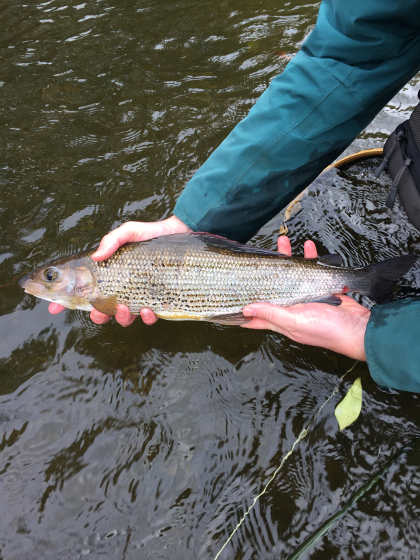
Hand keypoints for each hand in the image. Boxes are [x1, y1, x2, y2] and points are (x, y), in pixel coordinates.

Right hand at [48, 215, 190, 325]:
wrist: (182, 235)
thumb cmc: (152, 234)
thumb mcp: (129, 232)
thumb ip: (112, 240)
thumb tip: (96, 256)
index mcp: (109, 274)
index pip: (83, 290)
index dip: (66, 301)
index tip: (54, 308)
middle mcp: (122, 287)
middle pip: (102, 310)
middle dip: (97, 315)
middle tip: (98, 312)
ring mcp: (140, 295)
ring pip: (124, 318)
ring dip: (121, 318)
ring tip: (126, 309)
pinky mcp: (158, 300)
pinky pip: (149, 317)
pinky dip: (147, 317)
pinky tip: (149, 309)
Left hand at [242, 236, 369, 360]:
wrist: (359, 329)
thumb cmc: (326, 330)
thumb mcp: (295, 321)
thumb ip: (271, 313)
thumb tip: (246, 309)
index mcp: (282, 320)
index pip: (256, 316)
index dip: (243, 308)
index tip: (230, 296)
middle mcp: (292, 310)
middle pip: (273, 289)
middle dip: (265, 272)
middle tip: (259, 255)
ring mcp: (306, 300)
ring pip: (292, 277)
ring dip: (288, 260)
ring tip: (283, 242)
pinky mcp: (321, 291)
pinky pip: (312, 273)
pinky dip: (311, 260)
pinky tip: (309, 247)